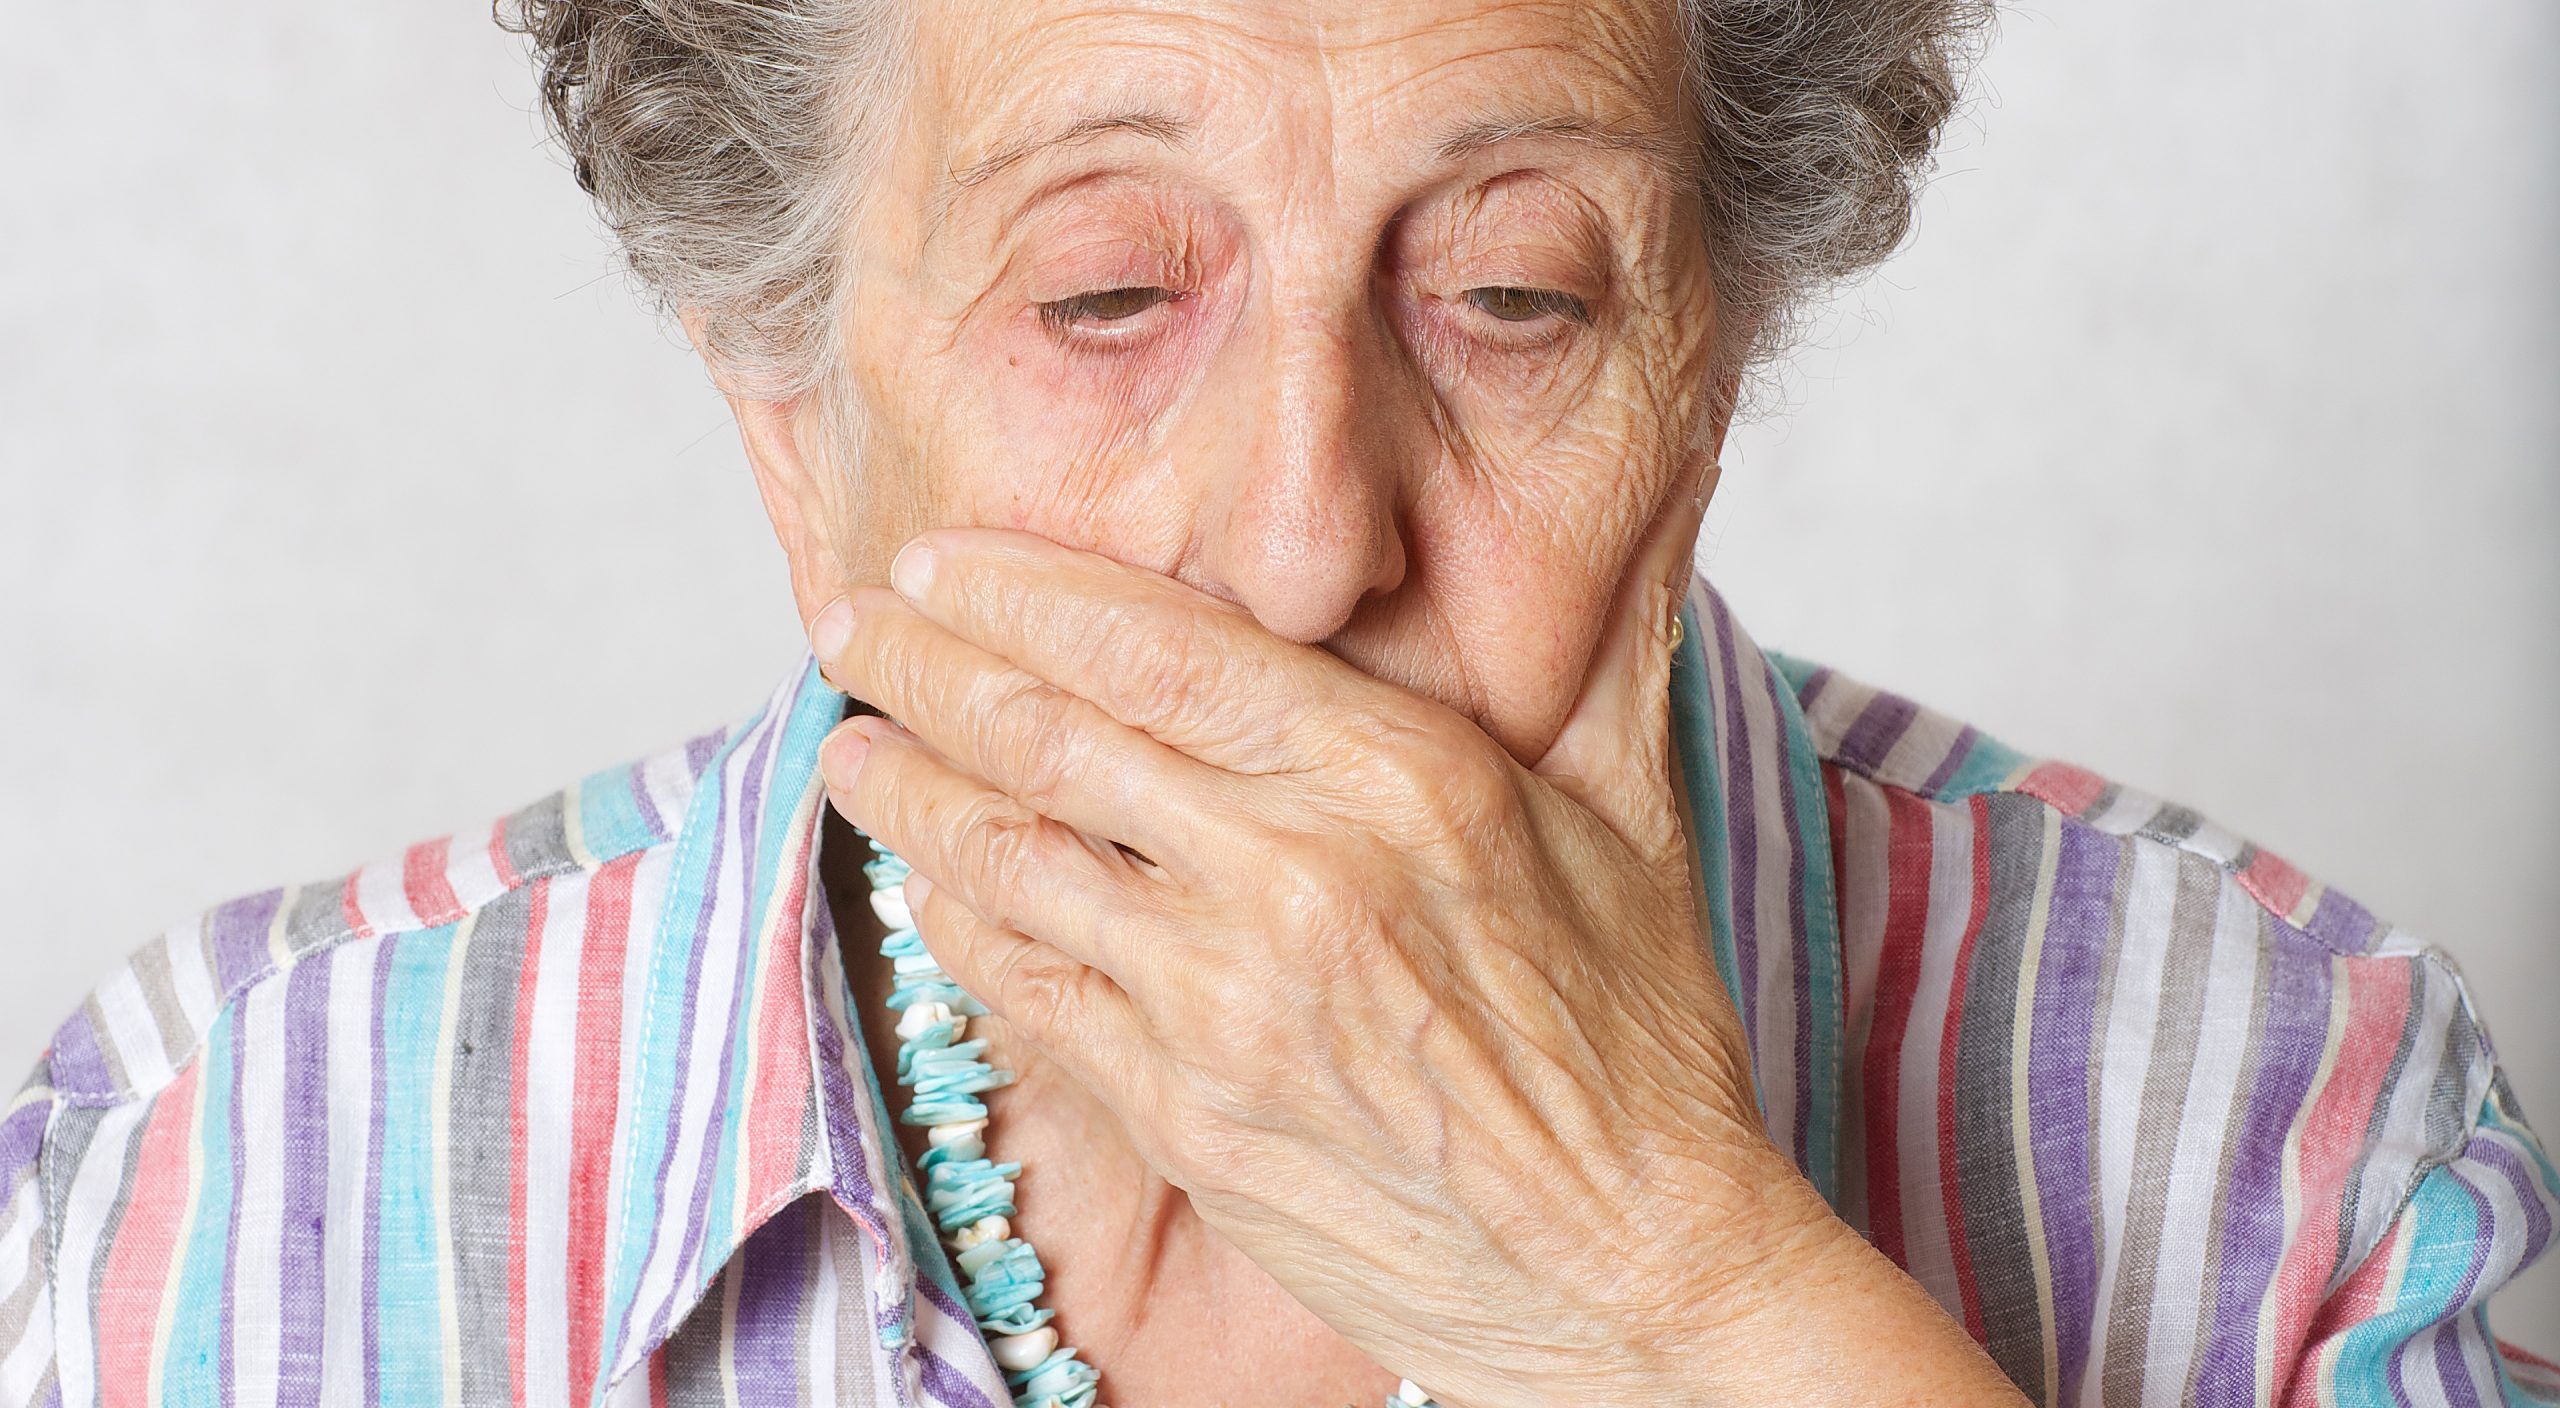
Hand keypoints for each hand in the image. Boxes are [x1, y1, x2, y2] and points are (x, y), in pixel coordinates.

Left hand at [810, 503, 2019, 1407]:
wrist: (1630, 1271)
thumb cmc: (1640, 1047)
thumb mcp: (1635, 820)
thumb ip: (1598, 651)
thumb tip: (1645, 492)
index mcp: (1397, 778)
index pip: (1157, 645)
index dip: (1021, 588)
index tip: (937, 555)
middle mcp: (1289, 875)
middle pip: (1049, 733)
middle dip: (921, 662)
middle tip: (844, 618)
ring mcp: (1220, 1002)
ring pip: (1008, 858)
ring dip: (903, 789)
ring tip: (847, 740)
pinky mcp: (1181, 1113)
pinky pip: (1027, 989)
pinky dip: (959, 922)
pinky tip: (927, 882)